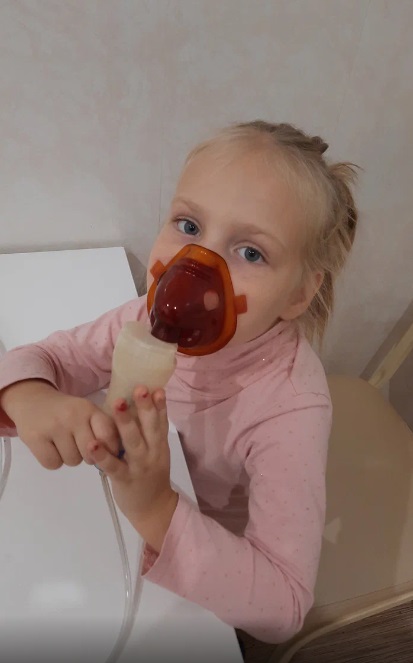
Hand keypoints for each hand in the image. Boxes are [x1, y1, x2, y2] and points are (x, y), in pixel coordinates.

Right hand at [1, 380, 119, 467]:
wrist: (31, 400)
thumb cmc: (65, 411)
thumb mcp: (86, 412)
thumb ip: (102, 428)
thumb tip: (116, 455)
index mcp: (89, 409)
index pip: (107, 434)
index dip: (110, 448)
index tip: (106, 451)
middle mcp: (72, 416)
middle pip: (91, 454)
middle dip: (88, 455)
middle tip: (78, 444)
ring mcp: (53, 427)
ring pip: (72, 461)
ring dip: (69, 457)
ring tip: (62, 443)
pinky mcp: (35, 438)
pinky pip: (54, 464)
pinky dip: (53, 460)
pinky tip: (50, 446)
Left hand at [89, 386, 177, 550]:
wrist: (153, 509)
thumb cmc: (150, 474)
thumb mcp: (155, 451)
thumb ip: (149, 431)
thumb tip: (139, 403)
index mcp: (159, 444)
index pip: (161, 420)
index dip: (159, 404)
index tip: (156, 387)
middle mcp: (152, 452)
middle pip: (150, 427)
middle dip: (144, 407)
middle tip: (139, 388)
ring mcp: (139, 466)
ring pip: (133, 442)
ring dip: (125, 423)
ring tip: (117, 404)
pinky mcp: (124, 479)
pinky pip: (113, 466)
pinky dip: (103, 455)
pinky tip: (93, 444)